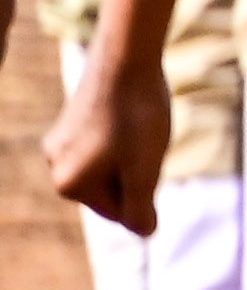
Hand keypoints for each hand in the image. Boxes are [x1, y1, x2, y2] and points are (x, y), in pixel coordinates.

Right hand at [36, 36, 166, 230]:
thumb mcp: (144, 170)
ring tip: (141, 124)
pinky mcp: (71, 118)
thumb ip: (141, 207)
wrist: (126, 57)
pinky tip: (133, 112)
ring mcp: (60, 140)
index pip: (121, 210)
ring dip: (134, 152)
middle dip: (138, 170)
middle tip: (147, 138)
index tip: (148, 155)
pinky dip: (126, 134)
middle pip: (115, 186)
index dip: (147, 187)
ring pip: (112, 163)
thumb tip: (145, 233)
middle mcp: (55, 164)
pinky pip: (107, 141)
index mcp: (68, 185)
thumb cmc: (138, 115)